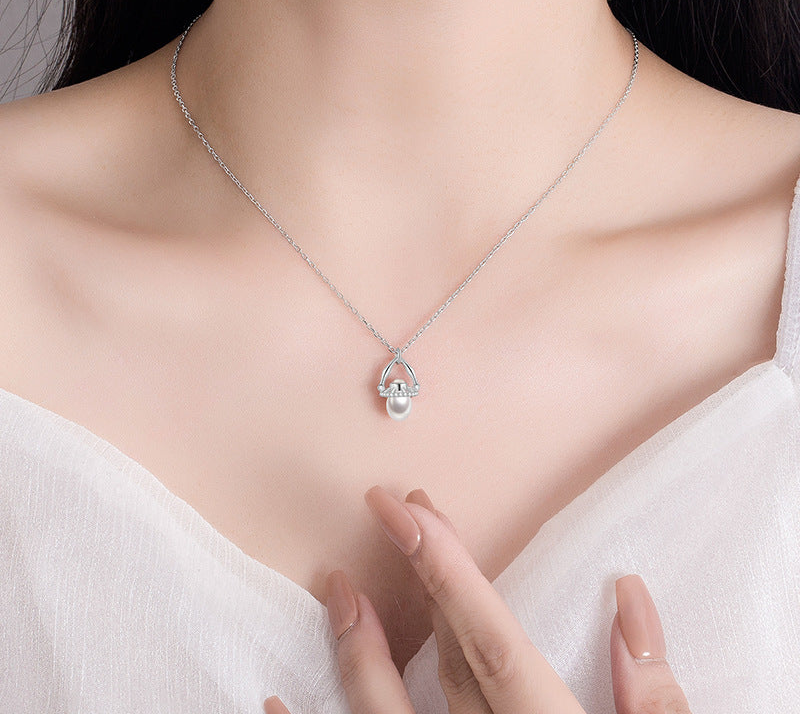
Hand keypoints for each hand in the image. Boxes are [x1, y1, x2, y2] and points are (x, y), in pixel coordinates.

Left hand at [264, 487, 691, 712]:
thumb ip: (653, 703)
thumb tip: (628, 597)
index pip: (487, 637)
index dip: (446, 565)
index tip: (408, 507)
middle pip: (443, 659)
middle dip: (420, 579)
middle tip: (394, 512)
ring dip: (356, 650)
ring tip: (336, 588)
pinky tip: (274, 699)